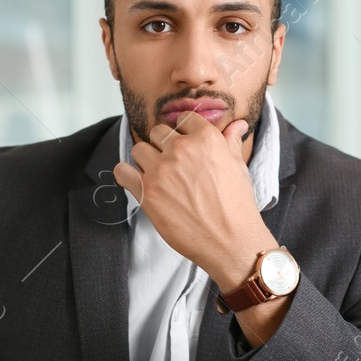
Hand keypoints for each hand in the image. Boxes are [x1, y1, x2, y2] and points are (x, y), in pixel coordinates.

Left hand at [112, 113, 277, 292]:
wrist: (232, 242)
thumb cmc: (238, 207)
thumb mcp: (238, 169)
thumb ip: (231, 142)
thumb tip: (237, 125)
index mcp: (206, 139)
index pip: (184, 119)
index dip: (185, 132)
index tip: (187, 146)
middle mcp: (181, 149)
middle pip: (158, 132)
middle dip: (164, 146)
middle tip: (175, 167)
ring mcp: (161, 170)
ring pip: (139, 149)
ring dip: (147, 161)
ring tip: (161, 178)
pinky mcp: (146, 191)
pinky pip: (121, 171)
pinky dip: (127, 176)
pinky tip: (141, 184)